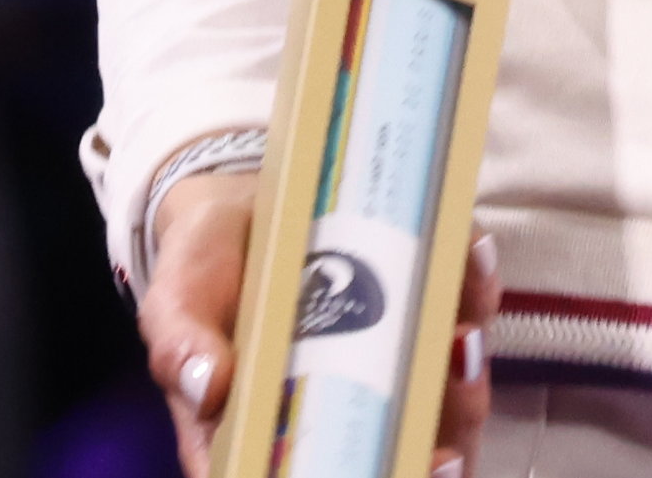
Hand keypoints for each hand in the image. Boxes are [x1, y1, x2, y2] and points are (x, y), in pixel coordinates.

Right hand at [136, 168, 499, 477]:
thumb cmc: (202, 271)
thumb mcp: (176, 304)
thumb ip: (180, 347)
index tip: (407, 477)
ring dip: (467, 383)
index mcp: (279, 430)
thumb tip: (207, 387)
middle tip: (445, 453)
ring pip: (449, 396)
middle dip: (436, 458)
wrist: (234, 201)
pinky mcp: (422, 302)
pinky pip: (464, 304)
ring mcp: (393, 359)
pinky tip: (471, 262)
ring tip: (461, 345)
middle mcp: (346, 406)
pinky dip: (475, 287)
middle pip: (404, 455)